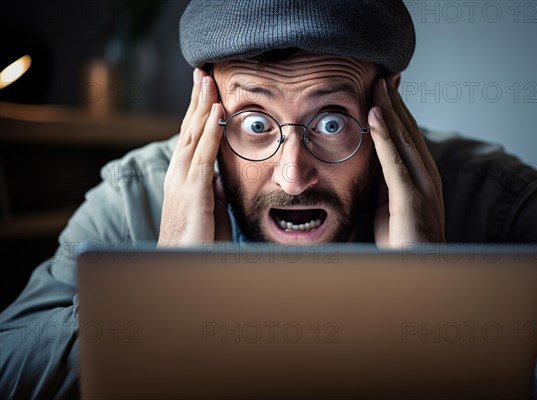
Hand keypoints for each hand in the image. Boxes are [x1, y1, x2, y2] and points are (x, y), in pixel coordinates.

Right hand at [158, 69, 230, 245]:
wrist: (181, 267)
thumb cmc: (197, 241)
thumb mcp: (210, 209)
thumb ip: (213, 190)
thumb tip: (219, 177)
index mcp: (183, 176)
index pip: (191, 137)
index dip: (198, 112)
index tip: (206, 90)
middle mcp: (179, 173)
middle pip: (189, 128)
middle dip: (197, 99)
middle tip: (202, 72)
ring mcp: (183, 181)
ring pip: (193, 134)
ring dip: (202, 105)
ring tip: (207, 80)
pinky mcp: (193, 191)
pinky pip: (203, 155)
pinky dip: (210, 131)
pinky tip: (217, 111)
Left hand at [368, 78, 444, 247]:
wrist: (418, 275)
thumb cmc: (403, 245)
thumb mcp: (387, 208)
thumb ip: (383, 184)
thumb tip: (370, 163)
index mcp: (421, 178)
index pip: (408, 138)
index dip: (397, 113)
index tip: (386, 90)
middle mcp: (427, 176)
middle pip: (408, 131)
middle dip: (395, 102)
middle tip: (384, 75)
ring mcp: (423, 185)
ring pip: (404, 137)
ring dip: (390, 109)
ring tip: (379, 84)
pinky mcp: (412, 197)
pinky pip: (394, 160)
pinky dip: (384, 135)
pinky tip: (374, 114)